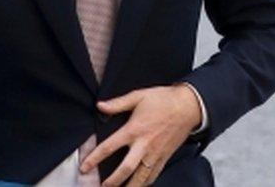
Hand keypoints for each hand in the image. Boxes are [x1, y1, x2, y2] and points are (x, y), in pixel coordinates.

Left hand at [80, 84, 201, 186]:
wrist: (189, 107)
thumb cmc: (163, 100)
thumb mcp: (138, 96)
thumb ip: (117, 103)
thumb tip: (99, 105)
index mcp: (134, 129)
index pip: (110, 146)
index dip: (95, 158)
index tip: (85, 167)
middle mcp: (144, 145)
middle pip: (126, 168)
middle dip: (113, 181)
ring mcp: (156, 153)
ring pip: (142, 177)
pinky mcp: (165, 157)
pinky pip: (154, 174)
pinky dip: (146, 183)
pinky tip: (139, 186)